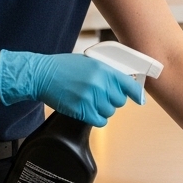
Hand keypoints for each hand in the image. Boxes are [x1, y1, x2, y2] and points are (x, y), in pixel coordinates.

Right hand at [0, 50, 142, 126]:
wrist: (42, 75)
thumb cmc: (64, 67)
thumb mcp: (89, 62)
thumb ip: (106, 72)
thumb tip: (124, 82)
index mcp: (104, 69)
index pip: (129, 85)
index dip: (137, 94)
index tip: (140, 99)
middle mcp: (99, 83)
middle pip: (119, 101)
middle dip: (112, 100)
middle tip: (100, 95)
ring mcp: (90, 97)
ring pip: (109, 111)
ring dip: (102, 109)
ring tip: (90, 101)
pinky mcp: (81, 109)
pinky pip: (99, 120)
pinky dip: (96, 118)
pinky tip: (88, 110)